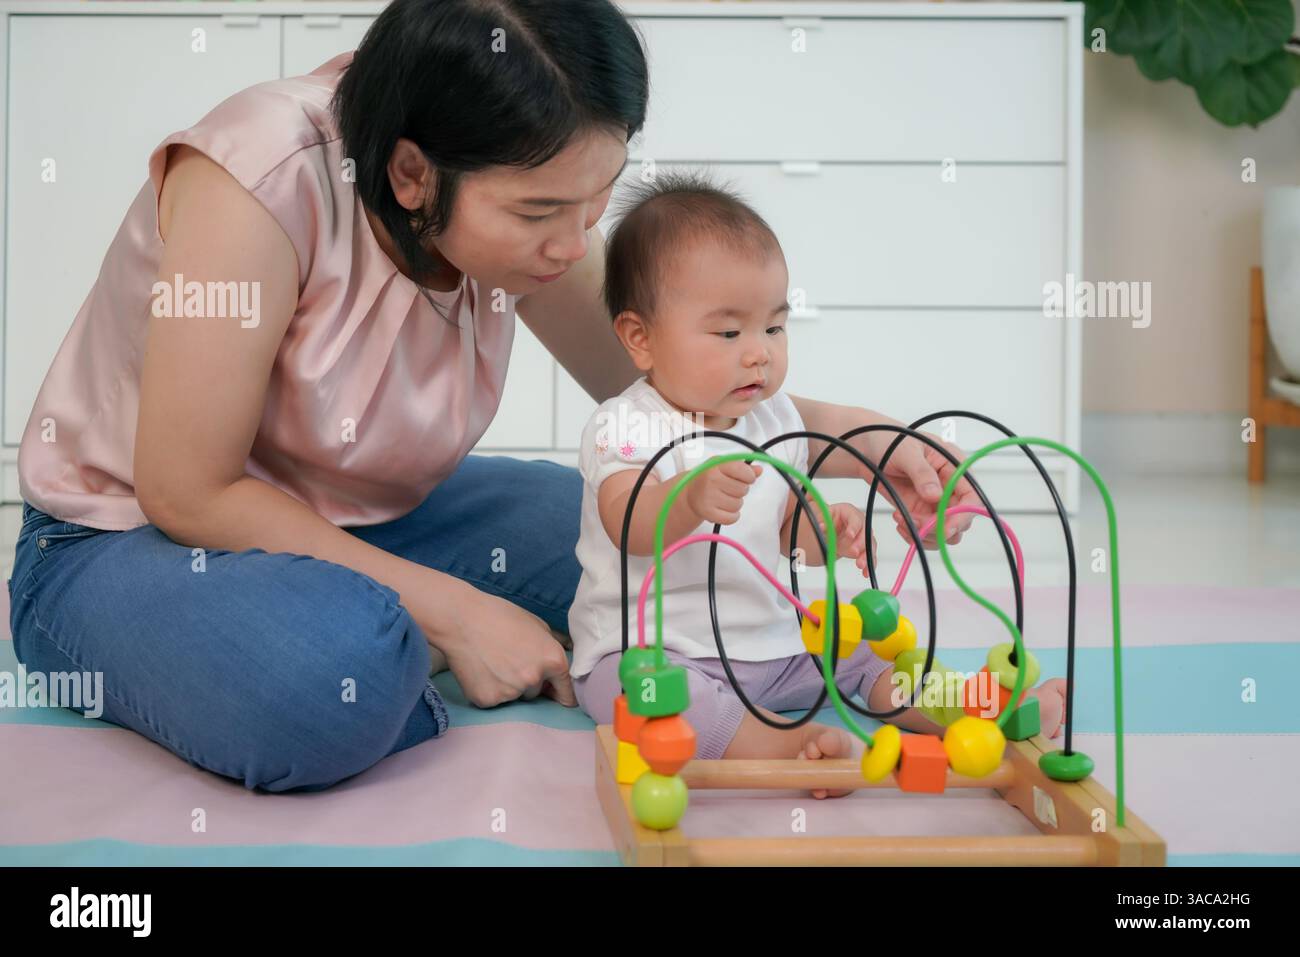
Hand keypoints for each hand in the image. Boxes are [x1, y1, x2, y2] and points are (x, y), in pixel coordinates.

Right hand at [411, 582, 576, 708]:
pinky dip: (489, 689)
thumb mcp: (537, 625)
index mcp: (553, 660)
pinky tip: (481, 669)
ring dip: (508, 685)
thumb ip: (554, 646)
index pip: (566, 693)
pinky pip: (494, 699)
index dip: (560, 694)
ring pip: (515, 696)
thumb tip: (566, 660)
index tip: (556, 697)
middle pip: (536, 692)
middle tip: (509, 658)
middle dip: (527, 680)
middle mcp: (534, 679)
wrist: (461, 619)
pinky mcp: (488, 699)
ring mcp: (510, 692)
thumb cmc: (500, 616)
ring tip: (493, 661)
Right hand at [684, 457, 762, 525]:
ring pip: (738, 504)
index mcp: (716, 465)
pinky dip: (731, 516)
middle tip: (728, 488)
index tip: (745, 477)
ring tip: (723, 498)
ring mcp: (708, 497)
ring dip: (735, 503)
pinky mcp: (708, 514)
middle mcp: (711, 480)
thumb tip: (759, 470)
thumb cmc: (708, 478)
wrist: (690, 493)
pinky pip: (733, 518)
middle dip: (740, 490)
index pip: (744, 471)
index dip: (749, 476)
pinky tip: (723, 508)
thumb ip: (743, 468)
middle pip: (743, 490)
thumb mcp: (724, 467)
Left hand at [813, 503, 876, 575]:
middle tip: (854, 552)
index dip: (853, 526)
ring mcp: (862, 536)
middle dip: (861, 543)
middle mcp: (859, 523)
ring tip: (860, 564)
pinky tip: (865, 572)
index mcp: (848, 512)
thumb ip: (822, 522)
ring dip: (866, 555)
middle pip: (865, 532)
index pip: (854, 517)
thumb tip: (822, 526)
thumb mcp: (821, 519)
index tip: (850, 535)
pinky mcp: (863, 548)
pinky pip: (869, 556)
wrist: (826, 533)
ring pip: (870, 545)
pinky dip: (868, 564)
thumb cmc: (826, 522)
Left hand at [862, 430, 977, 548]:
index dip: (963, 515)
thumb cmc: (891, 440)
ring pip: (945, 532)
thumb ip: (922, 472)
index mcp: (955, 467)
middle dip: (939, 528)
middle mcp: (950, 488)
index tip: (945, 527)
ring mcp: (936, 503)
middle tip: (914, 521)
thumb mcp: (906, 452)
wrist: (869, 449)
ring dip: (925, 534)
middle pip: (961, 521)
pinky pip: (927, 534)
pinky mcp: (921, 512)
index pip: (972, 497)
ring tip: (901, 518)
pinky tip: (899, 521)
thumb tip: (936, 495)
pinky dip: (914, 535)